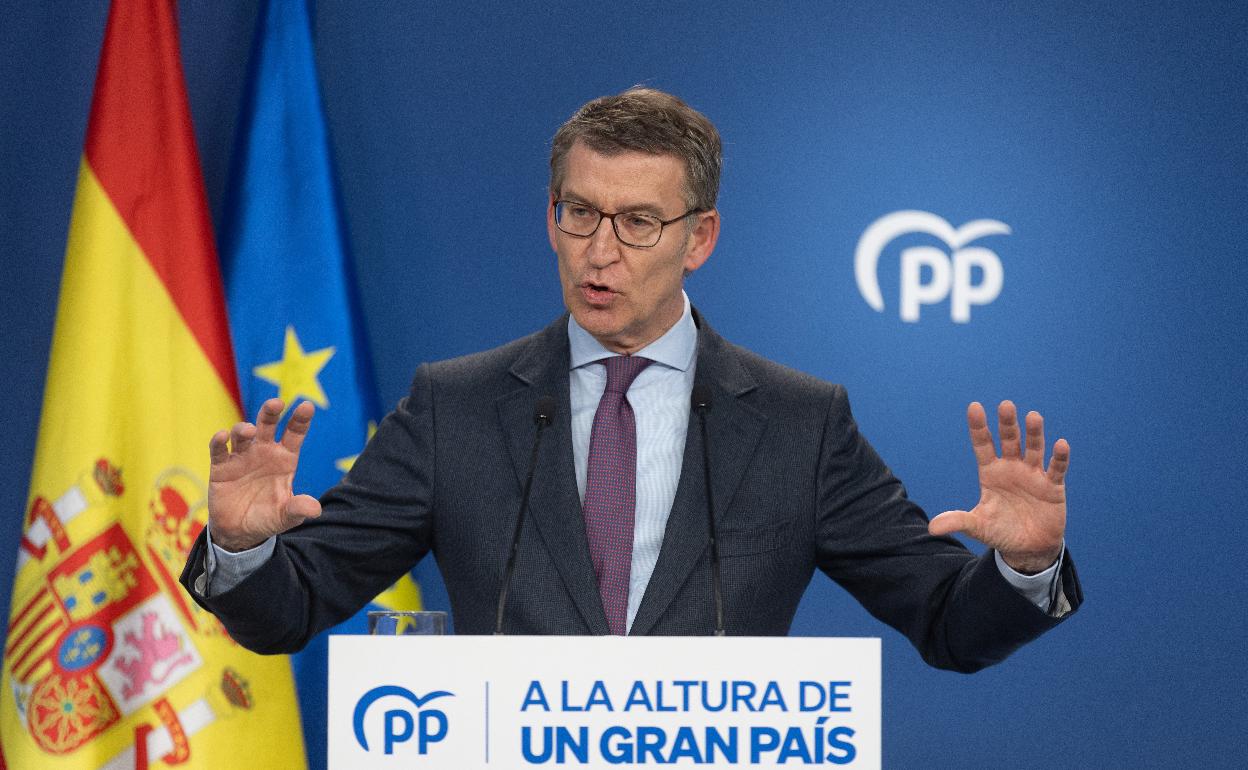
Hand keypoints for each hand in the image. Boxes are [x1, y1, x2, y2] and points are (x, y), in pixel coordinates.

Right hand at [207, 398, 320, 551]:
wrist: (240, 532)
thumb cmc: (268, 518)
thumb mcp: (285, 516)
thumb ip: (298, 509)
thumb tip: (315, 509)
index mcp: (284, 459)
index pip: (294, 434)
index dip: (300, 420)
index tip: (307, 406)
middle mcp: (263, 452)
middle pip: (267, 425)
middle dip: (271, 412)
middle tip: (276, 402)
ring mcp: (242, 457)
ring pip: (242, 434)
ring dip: (243, 429)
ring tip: (248, 431)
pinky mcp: (221, 467)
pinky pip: (219, 450)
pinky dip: (219, 441)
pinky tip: (222, 436)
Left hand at [929, 401, 1068, 573]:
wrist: (1029, 548)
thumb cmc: (1001, 532)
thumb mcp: (978, 527)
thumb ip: (958, 521)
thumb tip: (931, 528)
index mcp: (990, 473)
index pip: (983, 445)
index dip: (979, 427)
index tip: (974, 407)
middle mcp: (1011, 468)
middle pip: (1009, 441)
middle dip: (1007, 424)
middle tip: (1005, 405)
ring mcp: (1033, 475)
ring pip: (1033, 449)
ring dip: (1034, 434)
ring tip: (1033, 417)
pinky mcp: (1052, 486)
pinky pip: (1056, 469)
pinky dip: (1059, 457)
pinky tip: (1061, 444)